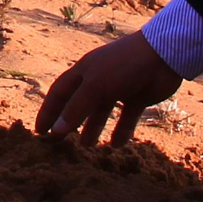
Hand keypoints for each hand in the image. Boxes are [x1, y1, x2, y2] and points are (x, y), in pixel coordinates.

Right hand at [35, 32, 182, 145]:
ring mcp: (119, 87)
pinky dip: (122, 130)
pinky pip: (126, 117)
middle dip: (69, 122)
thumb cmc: (123, 66)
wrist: (163, 55)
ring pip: (101, 111)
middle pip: (78, 103)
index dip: (48, 112)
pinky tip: (118, 145)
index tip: (39, 132)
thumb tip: (55, 131)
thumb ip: (75, 110)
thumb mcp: (95, 87)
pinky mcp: (138, 96)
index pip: (59, 93)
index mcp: (84, 71)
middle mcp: (99, 79)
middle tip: (61, 142)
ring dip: (93, 128)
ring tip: (87, 146)